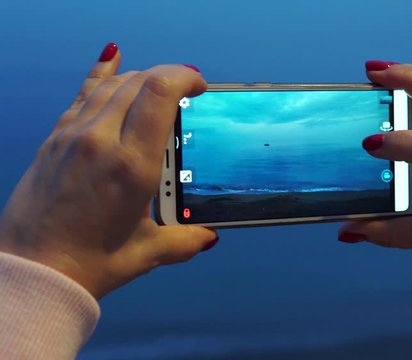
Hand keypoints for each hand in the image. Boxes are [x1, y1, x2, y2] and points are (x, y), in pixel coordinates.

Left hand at [0, 43, 217, 298]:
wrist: (33, 270)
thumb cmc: (88, 262)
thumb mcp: (148, 251)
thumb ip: (185, 240)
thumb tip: (208, 237)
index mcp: (133, 165)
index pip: (160, 93)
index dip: (183, 77)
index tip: (199, 85)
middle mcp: (102, 141)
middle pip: (139, 81)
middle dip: (169, 76)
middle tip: (186, 90)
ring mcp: (74, 136)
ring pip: (112, 84)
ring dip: (140, 78)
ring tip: (158, 87)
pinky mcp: (55, 140)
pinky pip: (82, 95)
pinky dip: (101, 75)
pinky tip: (112, 58)